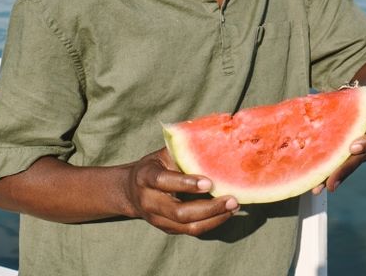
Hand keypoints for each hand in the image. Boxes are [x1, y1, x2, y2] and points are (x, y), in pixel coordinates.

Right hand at [124, 148, 238, 235]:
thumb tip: (213, 135)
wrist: (130, 191)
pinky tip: (227, 213)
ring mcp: (157, 219)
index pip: (164, 181)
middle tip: (233, 199)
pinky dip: (212, 223)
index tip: (210, 182)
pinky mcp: (167, 229)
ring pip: (188, 225)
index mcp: (145, 177)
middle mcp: (149, 201)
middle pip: (179, 212)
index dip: (186, 183)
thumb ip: (182, 148)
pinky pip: (191, 230)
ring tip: (234, 207)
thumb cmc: (155, 165)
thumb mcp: (163, 154)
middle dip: (209, 208)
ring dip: (214, 218)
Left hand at [312, 104, 365, 193]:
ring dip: (334, 177)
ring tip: (318, 188)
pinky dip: (331, 175)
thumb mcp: (355, 96)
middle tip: (331, 182)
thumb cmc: (357, 98)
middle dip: (343, 170)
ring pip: (350, 166)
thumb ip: (341, 100)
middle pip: (360, 157)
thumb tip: (310, 100)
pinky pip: (343, 167)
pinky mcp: (354, 157)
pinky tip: (316, 183)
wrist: (364, 104)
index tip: (353, 148)